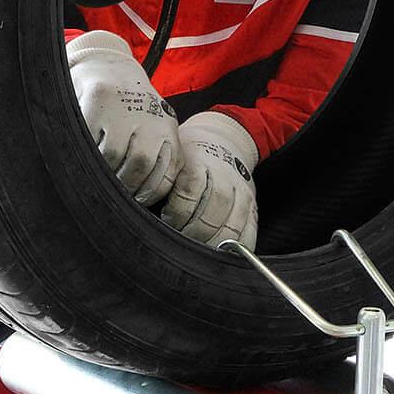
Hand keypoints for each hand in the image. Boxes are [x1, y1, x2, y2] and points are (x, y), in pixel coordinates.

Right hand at [67, 31, 179, 205]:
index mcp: (167, 126)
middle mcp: (149, 114)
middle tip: (114, 195)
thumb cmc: (132, 110)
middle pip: (140, 163)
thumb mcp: (154, 128)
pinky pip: (90, 139)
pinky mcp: (98, 100)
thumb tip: (148, 203)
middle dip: (126, 186)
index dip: (151, 194)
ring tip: (99, 177)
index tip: (137, 203)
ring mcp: (123, 106)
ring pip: (112, 155)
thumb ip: (157, 157)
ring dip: (103, 173)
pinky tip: (85, 156)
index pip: (166, 171)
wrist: (110, 67)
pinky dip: (86, 154)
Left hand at [161, 112, 259, 249]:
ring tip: (197, 250)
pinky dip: (238, 247)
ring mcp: (242, 192)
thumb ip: (162, 177)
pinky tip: (222, 253)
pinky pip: (250, 232)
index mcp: (200, 161)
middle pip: (213, 210)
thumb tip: (141, 204)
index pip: (190, 190)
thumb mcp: (174, 155)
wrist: (224, 141)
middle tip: (179, 240)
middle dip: (193, 232)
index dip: (177, 212)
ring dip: (213, 243)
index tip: (167, 220)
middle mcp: (225, 176)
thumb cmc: (191, 154)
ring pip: (232, 224)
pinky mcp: (252, 205)